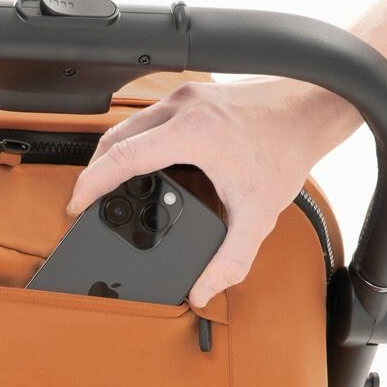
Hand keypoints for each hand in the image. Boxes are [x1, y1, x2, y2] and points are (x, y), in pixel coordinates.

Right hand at [67, 79, 359, 306]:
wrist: (309, 113)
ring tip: (108, 187)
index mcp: (192, 134)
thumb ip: (230, 261)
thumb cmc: (285, 150)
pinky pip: (147, 119)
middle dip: (95, 172)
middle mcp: (183, 109)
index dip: (92, 183)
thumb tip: (204, 291)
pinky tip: (140, 165)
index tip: (77, 204)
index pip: (123, 157)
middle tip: (88, 202)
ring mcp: (185, 98)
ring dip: (113, 156)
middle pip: (115, 140)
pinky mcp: (191, 96)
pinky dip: (134, 143)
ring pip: (128, 125)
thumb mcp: (257, 216)